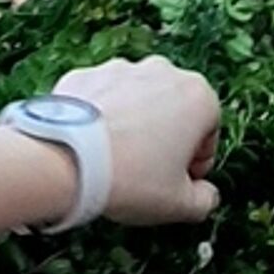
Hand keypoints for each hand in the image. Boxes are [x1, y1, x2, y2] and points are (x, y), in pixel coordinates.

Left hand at [56, 55, 220, 222]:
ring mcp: (122, 69)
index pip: (208, 133)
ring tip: (114, 161)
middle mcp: (163, 72)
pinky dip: (100, 117)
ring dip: (132, 124)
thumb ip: (204, 200)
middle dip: (164, 139)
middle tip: (146, 173)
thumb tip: (206, 195)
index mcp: (197, 97)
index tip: (177, 182)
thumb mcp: (179, 204)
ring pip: (136, 100)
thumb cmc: (130, 178)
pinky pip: (101, 98)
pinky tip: (90, 147)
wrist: (65, 160)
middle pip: (173, 110)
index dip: (194, 164)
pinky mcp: (88, 75)